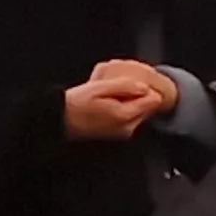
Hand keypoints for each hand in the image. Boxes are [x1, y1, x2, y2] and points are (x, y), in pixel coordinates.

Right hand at [61, 59, 177, 141]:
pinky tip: (108, 103)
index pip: (154, 99)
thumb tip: (145, 86)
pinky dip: (125, 107)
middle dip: (139, 94)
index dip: (146, 87)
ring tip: (110, 95)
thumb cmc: (76, 103)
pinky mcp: (119, 132)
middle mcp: (127, 127)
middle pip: (150, 105)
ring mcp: (124, 131)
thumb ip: (124, 86)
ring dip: (132, 100)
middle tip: (117, 88)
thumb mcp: (98, 87)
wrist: (61, 120)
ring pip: (141, 110)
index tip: (131, 82)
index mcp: (124, 115)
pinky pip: (131, 116)